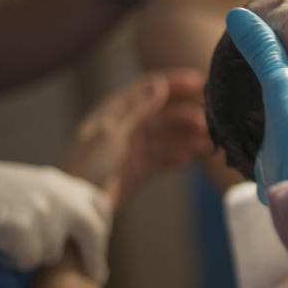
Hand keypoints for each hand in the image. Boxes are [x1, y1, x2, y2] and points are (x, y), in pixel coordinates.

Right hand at [0, 158, 112, 281]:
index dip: (102, 227)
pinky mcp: (27, 234)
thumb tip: (77, 227)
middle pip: (93, 233)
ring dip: (35, 255)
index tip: (99, 246)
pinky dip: (14, 261)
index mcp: (61, 183)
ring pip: (53, 253)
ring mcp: (46, 215)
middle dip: (95, 257)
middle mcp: (61, 197)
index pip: (99, 204)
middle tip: (97, 276)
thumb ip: (55, 201)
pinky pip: (28, 262)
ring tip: (8, 241)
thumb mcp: (29, 187)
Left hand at [62, 70, 209, 205]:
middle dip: (186, 114)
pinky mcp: (139, 168)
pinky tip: (188, 160)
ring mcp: (134, 147)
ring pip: (167, 136)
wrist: (78, 205)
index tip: (201, 82)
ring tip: (206, 144)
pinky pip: (164, 158)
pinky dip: (177, 157)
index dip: (175, 82)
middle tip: (208, 121)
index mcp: (116, 109)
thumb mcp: (113, 133)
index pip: (150, 87)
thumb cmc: (88, 165)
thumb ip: (139, 109)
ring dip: (187, 137)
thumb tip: (161, 84)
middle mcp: (127, 125)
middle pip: (163, 112)